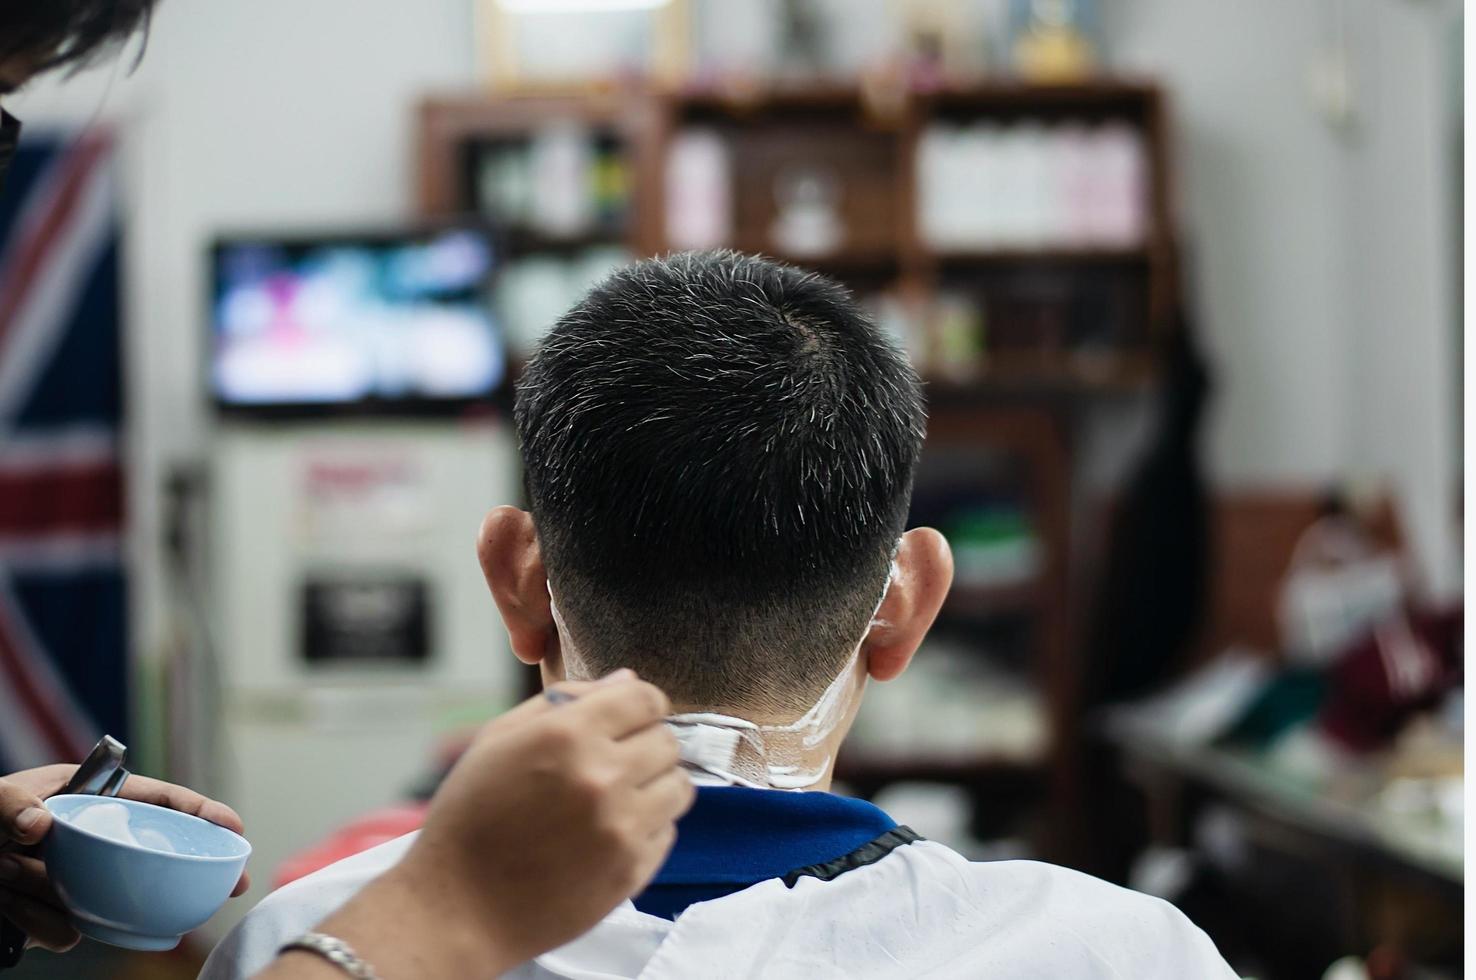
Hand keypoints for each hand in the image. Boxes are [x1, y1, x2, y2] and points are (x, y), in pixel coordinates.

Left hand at [0, 767, 249, 952]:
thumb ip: (10, 804)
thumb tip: (41, 826)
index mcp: (82, 798)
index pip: (155, 799)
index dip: (201, 811)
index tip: (236, 828)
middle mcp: (85, 839)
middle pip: (153, 854)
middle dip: (183, 870)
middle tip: (229, 887)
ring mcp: (73, 880)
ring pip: (106, 902)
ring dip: (56, 900)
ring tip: (8, 882)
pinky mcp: (53, 914)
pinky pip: (68, 932)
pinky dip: (36, 924)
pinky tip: (6, 906)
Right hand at [369, 672, 691, 970]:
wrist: (458, 909)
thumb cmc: (469, 819)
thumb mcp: (498, 742)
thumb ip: (563, 703)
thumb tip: (625, 680)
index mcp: (567, 735)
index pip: (646, 699)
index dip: (639, 705)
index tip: (626, 720)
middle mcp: (602, 776)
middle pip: (668, 740)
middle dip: (645, 744)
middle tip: (613, 763)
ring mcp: (622, 826)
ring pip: (679, 785)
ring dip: (655, 786)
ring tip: (617, 798)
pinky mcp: (632, 870)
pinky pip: (668, 831)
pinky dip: (648, 829)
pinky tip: (608, 834)